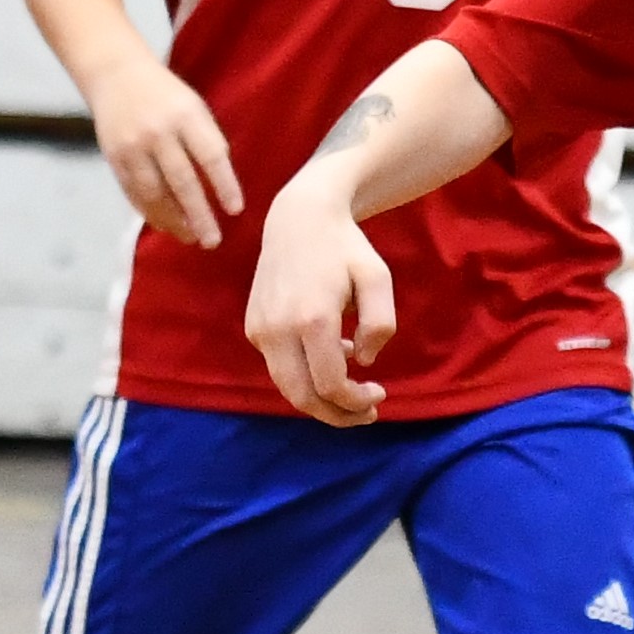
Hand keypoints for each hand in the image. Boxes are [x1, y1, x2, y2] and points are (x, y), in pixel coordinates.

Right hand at [88, 55, 244, 247]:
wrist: (116, 74)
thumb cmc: (167, 98)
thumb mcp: (194, 109)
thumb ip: (208, 143)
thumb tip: (222, 190)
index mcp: (186, 116)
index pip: (211, 156)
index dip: (225, 185)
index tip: (235, 211)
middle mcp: (158, 131)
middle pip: (182, 182)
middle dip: (199, 215)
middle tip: (213, 241)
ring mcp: (132, 145)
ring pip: (155, 194)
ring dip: (174, 220)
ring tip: (190, 237)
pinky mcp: (113, 157)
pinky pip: (134, 193)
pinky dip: (150, 213)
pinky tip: (166, 225)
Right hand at [242, 171, 393, 425]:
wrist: (299, 219)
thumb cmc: (346, 248)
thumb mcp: (378, 278)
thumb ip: (380, 324)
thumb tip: (361, 361)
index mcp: (312, 318)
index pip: (331, 385)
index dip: (356, 402)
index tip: (379, 396)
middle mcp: (278, 328)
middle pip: (302, 398)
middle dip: (337, 414)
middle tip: (366, 413)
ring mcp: (260, 328)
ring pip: (287, 387)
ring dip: (321, 400)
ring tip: (352, 391)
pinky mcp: (253, 326)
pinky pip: (279, 367)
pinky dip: (305, 375)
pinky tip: (331, 357)